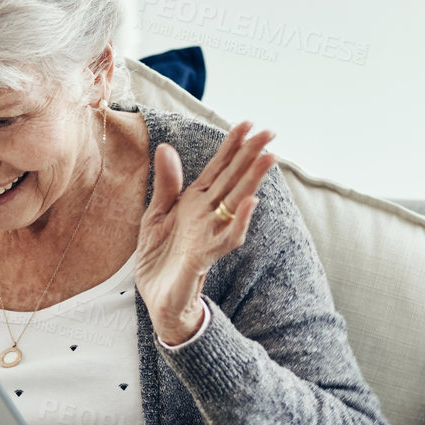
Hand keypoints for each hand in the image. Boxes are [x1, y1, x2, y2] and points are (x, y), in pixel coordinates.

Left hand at [136, 120, 277, 343]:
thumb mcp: (154, 216)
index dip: (231, 147)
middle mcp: (206, 216)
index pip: (217, 169)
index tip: (246, 123)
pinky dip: (239, 221)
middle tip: (270, 132)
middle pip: (233, 180)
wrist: (157, 301)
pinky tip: (250, 203)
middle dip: (251, 156)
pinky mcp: (203, 258)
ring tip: (270, 158)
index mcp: (194, 203)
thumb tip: (166, 147)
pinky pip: (225, 239)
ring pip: (236, 203)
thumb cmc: (159, 260)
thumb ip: (165, 185)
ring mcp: (208, 235)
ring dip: (253, 181)